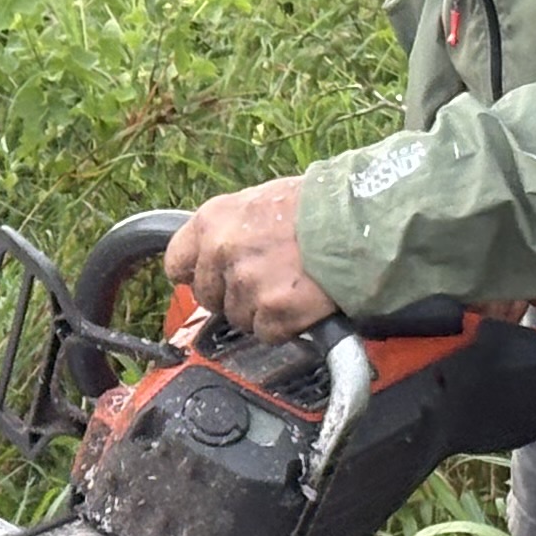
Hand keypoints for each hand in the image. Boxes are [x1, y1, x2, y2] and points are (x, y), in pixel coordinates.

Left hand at [164, 178, 332, 340]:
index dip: (196, 274)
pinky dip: (284, 325)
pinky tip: (301, 301)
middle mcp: (222, 252)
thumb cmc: (316, 206)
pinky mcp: (274, 312)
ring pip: (238, 318)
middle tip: (264, 281)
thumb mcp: (258, 202)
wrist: (359, 221)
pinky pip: (267, 332)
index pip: (177, 264)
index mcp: (211, 221)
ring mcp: (246, 285)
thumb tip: (212, 255)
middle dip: (232, 295)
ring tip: (289, 286)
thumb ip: (229, 230)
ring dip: (261, 311)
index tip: (211, 278)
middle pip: (208, 297)